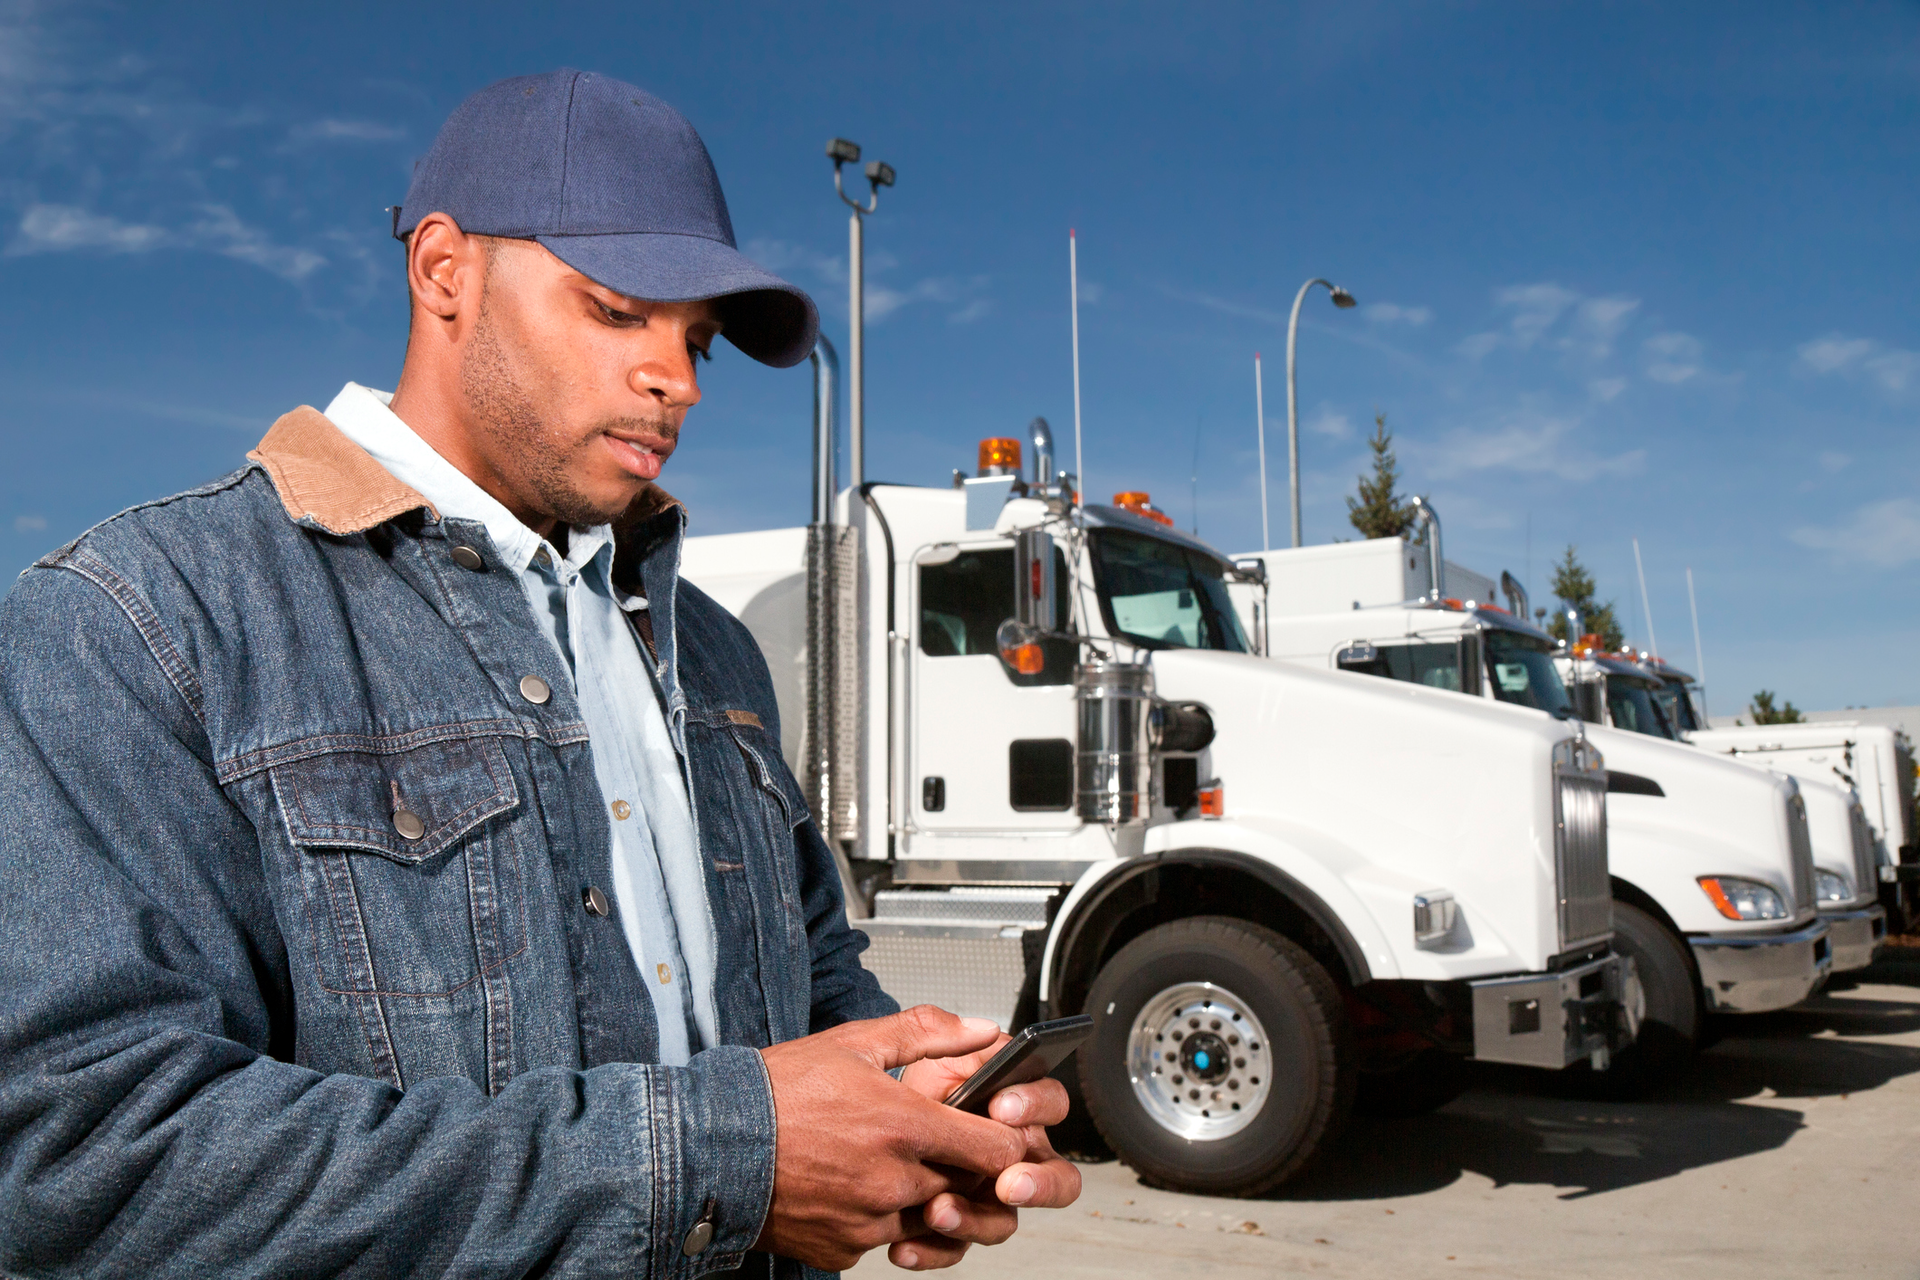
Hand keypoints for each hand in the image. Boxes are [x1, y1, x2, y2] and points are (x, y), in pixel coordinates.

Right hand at [754, 1006, 1032, 1270]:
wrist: (710, 1146)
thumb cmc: (775, 1093)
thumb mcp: (854, 1043)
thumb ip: (927, 1033)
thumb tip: (980, 1029)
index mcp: (904, 1125)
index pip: (996, 1149)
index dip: (1003, 1139)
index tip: (993, 1128)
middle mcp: (893, 1180)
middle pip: (965, 1185)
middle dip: (959, 1165)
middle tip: (930, 1139)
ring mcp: (868, 1223)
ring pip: (925, 1214)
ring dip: (917, 1191)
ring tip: (880, 1157)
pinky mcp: (843, 1250)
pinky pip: (882, 1239)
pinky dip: (877, 1217)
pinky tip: (850, 1184)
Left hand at [891, 1038, 1082, 1269]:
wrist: (844, 1132)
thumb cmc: (893, 1091)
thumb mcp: (912, 1053)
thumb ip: (941, 1033)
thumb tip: (981, 1028)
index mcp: (1013, 1106)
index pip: (1050, 1103)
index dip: (1033, 1105)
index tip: (1001, 1109)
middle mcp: (1011, 1154)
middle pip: (1056, 1176)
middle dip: (1039, 1183)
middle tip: (1007, 1182)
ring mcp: (987, 1194)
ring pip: (1006, 1219)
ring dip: (976, 1219)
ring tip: (938, 1211)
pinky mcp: (956, 1225)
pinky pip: (958, 1248)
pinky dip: (933, 1251)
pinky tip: (906, 1245)